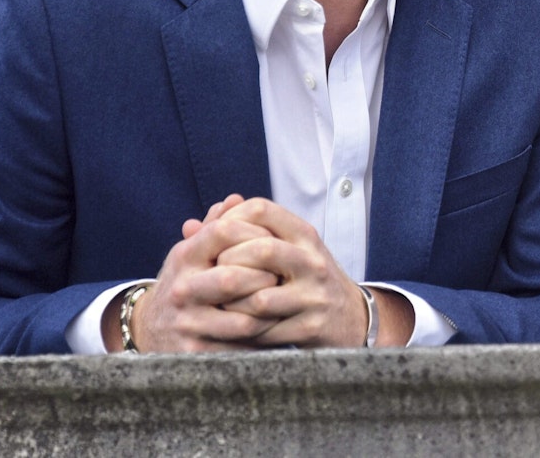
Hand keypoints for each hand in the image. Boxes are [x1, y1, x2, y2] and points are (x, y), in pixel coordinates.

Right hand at [107, 194, 283, 352]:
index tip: (275, 241)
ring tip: (282, 303)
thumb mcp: (192, 252)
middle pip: (233, 278)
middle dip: (266, 277)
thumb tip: (237, 199)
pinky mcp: (196, 353)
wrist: (150, 329)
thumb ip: (215, 226)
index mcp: (185, 257)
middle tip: (283, 277)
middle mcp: (182, 289)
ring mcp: (188, 323)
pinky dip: (262, 338)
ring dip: (269, 311)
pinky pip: (241, 347)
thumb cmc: (186, 282)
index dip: (256, 233)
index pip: (224, 232)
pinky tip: (273, 329)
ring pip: (243, 319)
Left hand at [207, 198, 414, 347]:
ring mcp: (314, 296)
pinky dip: (244, 330)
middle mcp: (313, 261)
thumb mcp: (287, 249)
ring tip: (222, 305)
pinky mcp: (311, 327)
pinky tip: (237, 326)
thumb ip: (242, 234)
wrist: (350, 317)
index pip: (262, 210)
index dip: (230, 220)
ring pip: (259, 298)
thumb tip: (188, 226)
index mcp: (305, 235)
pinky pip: (265, 331)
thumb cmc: (306, 278)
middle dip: (228, 264)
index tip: (215, 238)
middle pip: (260, 250)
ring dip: (232, 305)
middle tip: (214, 276)